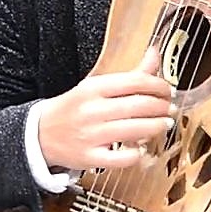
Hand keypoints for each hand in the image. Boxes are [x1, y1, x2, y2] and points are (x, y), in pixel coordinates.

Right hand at [37, 47, 175, 171]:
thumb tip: (154, 53)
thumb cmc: (73, 109)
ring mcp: (91, 136)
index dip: (158, 86)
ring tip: (164, 124)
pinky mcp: (91, 158)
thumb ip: (130, 74)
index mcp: (93, 88)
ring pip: (136, 131)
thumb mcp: (96, 87)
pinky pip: (123, 158)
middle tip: (170, 108)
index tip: (168, 90)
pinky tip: (140, 148)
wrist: (40, 134)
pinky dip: (137, 153)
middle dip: (162, 107)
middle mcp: (92, 110)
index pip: (135, 82)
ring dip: (157, 127)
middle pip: (140, 106)